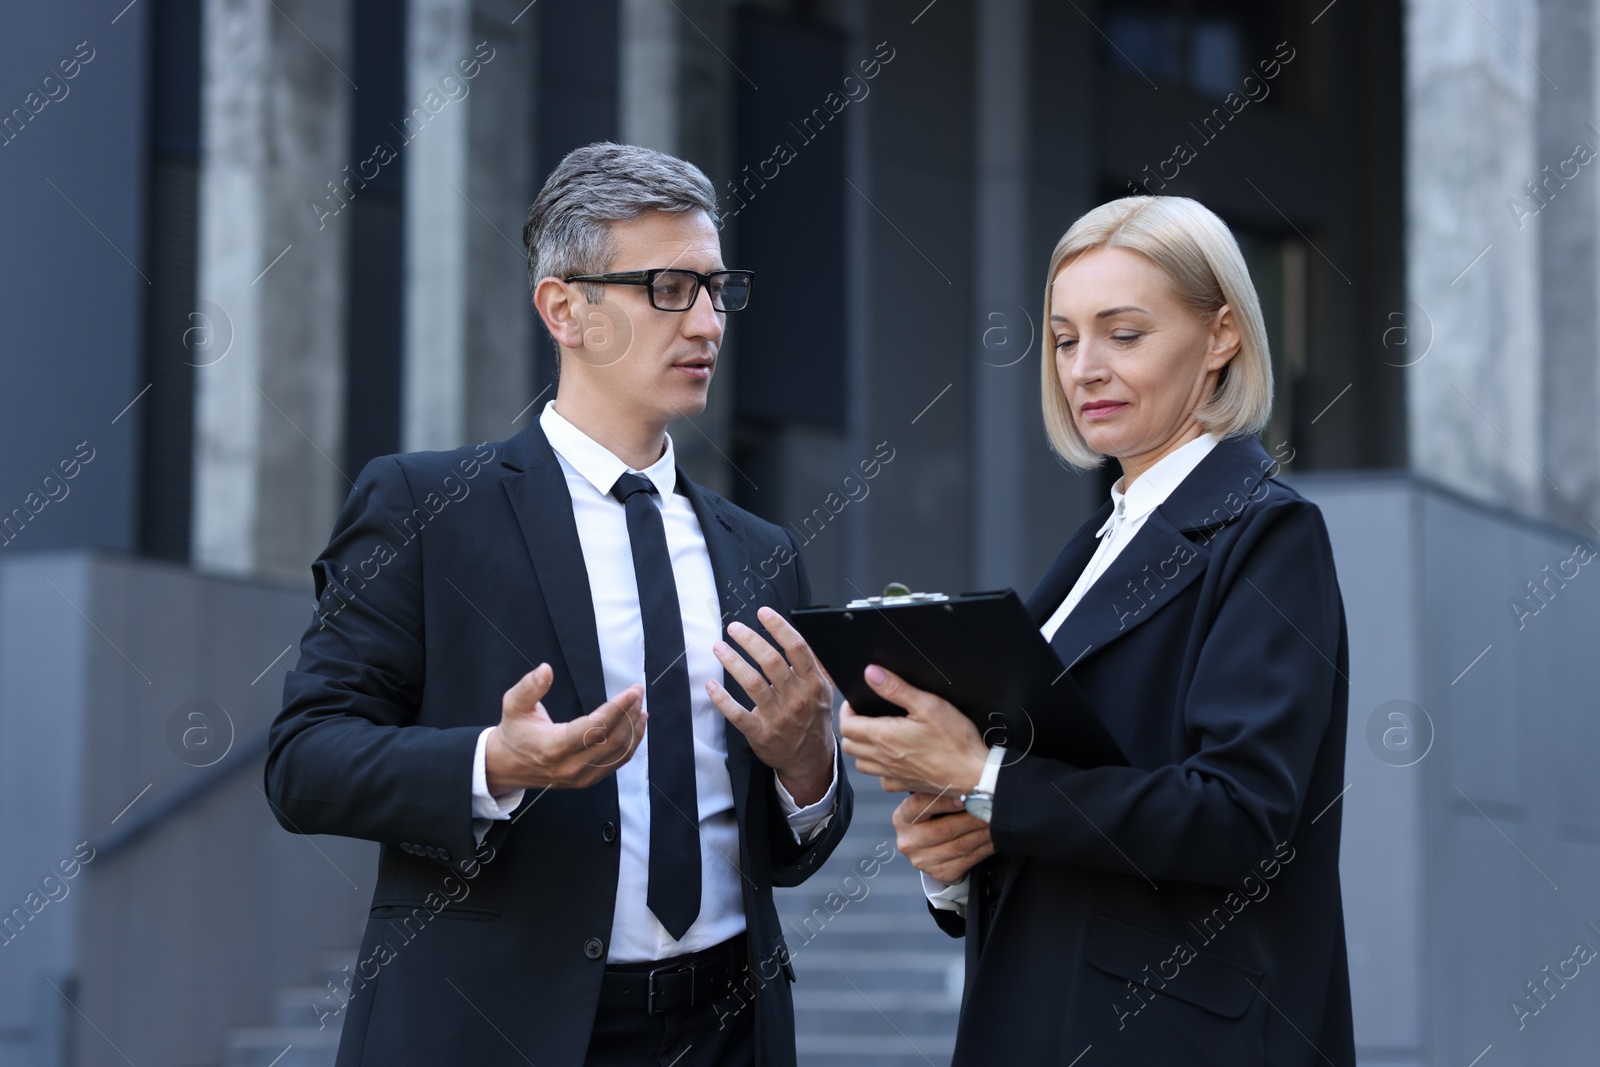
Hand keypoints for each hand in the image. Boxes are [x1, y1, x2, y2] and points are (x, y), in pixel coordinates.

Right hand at [485, 663, 645, 791]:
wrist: (506, 766)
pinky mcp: (587, 781)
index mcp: (553, 746)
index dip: (618, 708)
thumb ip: (529, 686)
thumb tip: (546, 669)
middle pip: (613, 740)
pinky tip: (635, 728)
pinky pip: (616, 764)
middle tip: (638, 693)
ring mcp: (580, 777)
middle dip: (630, 714)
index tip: (632, 690)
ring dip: (634, 730)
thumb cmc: (513, 732)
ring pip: (618, 754)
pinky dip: (630, 745)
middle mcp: (570, 766)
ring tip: (640, 708)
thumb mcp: (513, 704)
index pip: (596, 728)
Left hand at [706, 606, 834, 805]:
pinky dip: (722, 699)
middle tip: (734, 628)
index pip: (797, 649)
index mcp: (813, 684)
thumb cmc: (813, 719)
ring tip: (718, 647)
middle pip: (771, 662)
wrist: (810, 760)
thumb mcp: (824, 691)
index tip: (763, 613)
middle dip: (750, 640)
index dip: (779, 627)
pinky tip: (711, 685)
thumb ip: (816, 665)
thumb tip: (804, 635)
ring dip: (732, 662)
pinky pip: (737, 714)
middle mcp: (796, 699)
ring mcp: (778, 718)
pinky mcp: (760, 734)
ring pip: (752, 683)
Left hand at [838, 664, 987, 794]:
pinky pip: (881, 780)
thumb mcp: (928, 704)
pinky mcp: (905, 785)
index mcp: (885, 737)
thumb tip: (872, 674)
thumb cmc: (956, 741)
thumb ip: (896, 688)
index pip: (847, 726)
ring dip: (862, 748)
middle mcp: (884, 759)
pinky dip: (879, 769)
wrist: (975, 774)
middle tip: (864, 717)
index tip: (856, 703)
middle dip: (852, 728)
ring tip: (875, 735)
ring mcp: (893, 775)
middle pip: (849, 745)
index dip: (848, 710)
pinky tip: (892, 758)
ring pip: (861, 764)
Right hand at [893, 791, 994, 884]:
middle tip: (991, 808)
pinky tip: (993, 839)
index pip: (920, 805)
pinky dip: (985, 849)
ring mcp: (923, 860)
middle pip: (944, 829)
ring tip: (996, 822)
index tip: (966, 797)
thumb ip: (942, 791)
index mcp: (902, 818)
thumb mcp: (930, 801)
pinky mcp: (940, 873)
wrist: (933, 848)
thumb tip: (967, 783)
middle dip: (973, 818)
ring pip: (960, 846)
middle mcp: (909, 841)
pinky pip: (968, 860)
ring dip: (983, 833)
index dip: (944, 801)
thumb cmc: (935, 817)